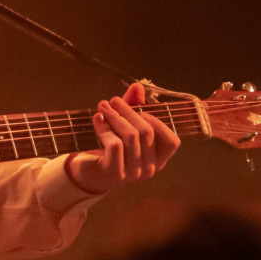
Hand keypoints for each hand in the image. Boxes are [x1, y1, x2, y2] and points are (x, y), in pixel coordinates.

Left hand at [65, 82, 181, 192]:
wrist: (87, 174)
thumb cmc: (110, 148)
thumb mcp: (124, 126)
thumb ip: (133, 107)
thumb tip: (137, 86)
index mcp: (158, 160)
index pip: (172, 142)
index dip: (157, 122)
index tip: (139, 110)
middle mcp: (149, 169)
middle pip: (147, 132)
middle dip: (128, 111)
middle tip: (112, 101)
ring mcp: (133, 173)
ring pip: (131, 136)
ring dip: (115, 116)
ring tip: (102, 106)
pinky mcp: (115, 173)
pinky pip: (115, 144)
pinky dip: (104, 127)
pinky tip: (97, 119)